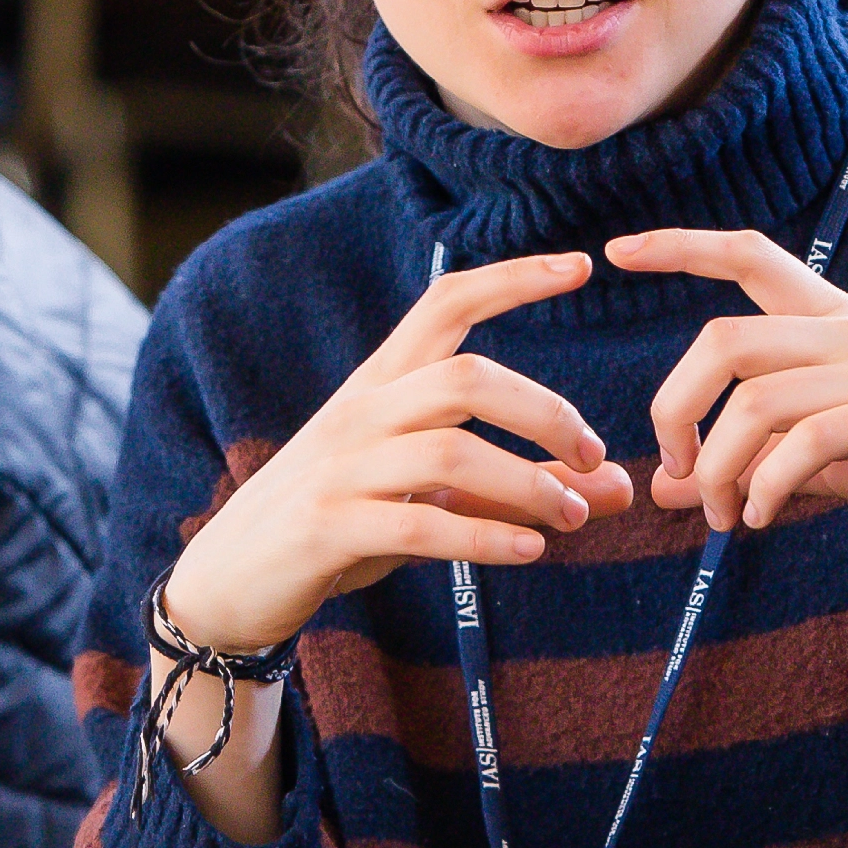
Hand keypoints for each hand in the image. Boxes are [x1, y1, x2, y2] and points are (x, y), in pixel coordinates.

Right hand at [164, 252, 634, 655]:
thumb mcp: (433, 496)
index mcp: (383, 384)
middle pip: (465, 377)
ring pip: (448, 453)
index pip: (446, 304)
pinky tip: (529, 550)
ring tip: (572, 517)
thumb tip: (620, 489)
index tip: (582, 265)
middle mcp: (362, 413)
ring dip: (527, 484)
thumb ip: (521, 484)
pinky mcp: (326, 528)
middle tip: (594, 454)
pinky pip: (417, 525)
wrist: (228, 582)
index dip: (513, 279)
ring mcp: (340, 469)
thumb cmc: (343, 523)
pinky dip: (483, 537)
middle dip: (544, 411)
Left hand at [609, 230, 847, 624]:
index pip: (749, 256)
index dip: (678, 247)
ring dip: (720, 468)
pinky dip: (769, 485)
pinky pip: (807, 440)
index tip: (614, 253)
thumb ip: (759, 463)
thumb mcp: (839, 462)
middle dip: (675, 409)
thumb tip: (672, 488)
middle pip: (723, 339)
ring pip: (756, 398)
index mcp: (838, 325)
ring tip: (728, 519)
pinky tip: (765, 517)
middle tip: (680, 475)